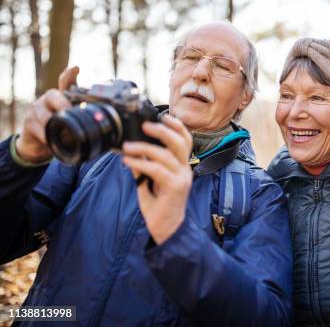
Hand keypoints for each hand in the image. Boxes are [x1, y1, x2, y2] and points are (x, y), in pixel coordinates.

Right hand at [15, 66, 78, 162]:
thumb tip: (102, 121)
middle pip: (54, 96)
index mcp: (62, 96)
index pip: (65, 82)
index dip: (70, 75)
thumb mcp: (73, 123)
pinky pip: (38, 129)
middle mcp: (48, 99)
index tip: (76, 69)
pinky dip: (45, 136)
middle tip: (69, 110)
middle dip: (62, 103)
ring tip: (61, 132)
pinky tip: (49, 140)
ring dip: (53, 124)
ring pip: (45, 115)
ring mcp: (36, 109)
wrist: (39, 144)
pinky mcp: (28, 122)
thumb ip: (83, 118)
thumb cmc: (59, 129)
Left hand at [122, 115, 192, 244]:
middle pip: (180, 142)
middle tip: (145, 125)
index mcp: (182, 166)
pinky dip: (141, 163)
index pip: (186, 140)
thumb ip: (143, 167)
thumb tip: (131, 152)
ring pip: (165, 155)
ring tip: (127, 146)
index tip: (164, 116)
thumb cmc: (158, 207)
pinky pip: (157, 170)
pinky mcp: (175, 187)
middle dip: (162, 131)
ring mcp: (182, 178)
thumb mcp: (148, 183)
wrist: (166, 231)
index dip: (177, 126)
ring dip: (143, 148)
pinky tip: (128, 161)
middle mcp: (185, 169)